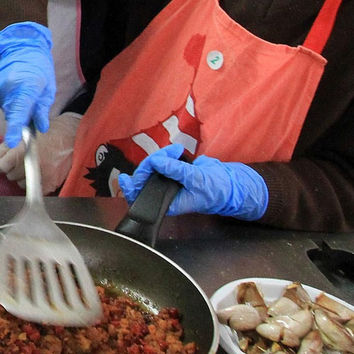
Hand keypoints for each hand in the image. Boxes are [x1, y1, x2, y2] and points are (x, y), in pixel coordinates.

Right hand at [0, 22, 55, 148]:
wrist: (21, 47)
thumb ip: (43, 109)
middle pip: (13, 114)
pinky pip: (2, 103)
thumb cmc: (40, 68)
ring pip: (7, 109)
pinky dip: (9, 102)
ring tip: (24, 94)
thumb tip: (41, 127)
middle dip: (21, 118)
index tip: (12, 142)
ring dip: (16, 108)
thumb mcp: (48, 89)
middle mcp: (9, 88)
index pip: (20, 111)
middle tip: (32, 109)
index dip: (15, 128)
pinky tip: (15, 91)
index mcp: (27, 87)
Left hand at [0, 112, 80, 191]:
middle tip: (18, 161)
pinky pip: (33, 189)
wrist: (74, 137)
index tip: (0, 161)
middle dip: (11, 168)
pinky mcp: (50, 184)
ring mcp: (42, 175)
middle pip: (9, 174)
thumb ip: (7, 145)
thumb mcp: (26, 132)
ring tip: (29, 167)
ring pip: (20, 183)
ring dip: (21, 176)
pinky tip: (37, 174)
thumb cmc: (49, 131)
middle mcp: (32, 164)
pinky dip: (33, 183)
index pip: (1, 165)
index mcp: (24, 149)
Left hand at [117, 149, 268, 220]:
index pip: (143, 196)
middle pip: (146, 177)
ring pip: (154, 167)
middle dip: (152, 163)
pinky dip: (167, 155)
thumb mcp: (195, 180)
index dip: (132, 188)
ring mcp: (168, 181)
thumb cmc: (214, 189)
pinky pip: (163, 161)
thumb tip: (156, 162)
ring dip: (161, 156)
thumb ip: (175, 170)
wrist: (228, 183)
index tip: (125, 177)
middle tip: (167, 154)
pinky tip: (175, 150)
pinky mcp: (173, 171)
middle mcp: (164, 193)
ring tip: (176, 151)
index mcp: (167, 203)